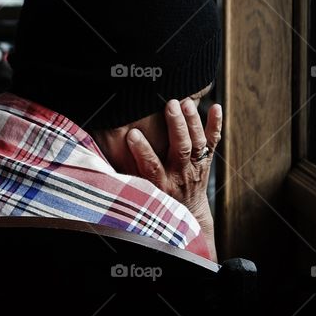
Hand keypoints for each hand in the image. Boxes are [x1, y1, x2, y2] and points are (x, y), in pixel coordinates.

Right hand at [126, 98, 221, 259]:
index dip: (142, 150)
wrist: (189, 214)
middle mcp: (180, 175)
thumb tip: (99, 160)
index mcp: (161, 184)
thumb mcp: (141, 194)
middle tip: (169, 104)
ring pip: (197, 143)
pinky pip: (213, 142)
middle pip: (181, 149)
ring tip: (185, 102)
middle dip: (176, 126)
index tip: (132, 133)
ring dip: (193, 121)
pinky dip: (215, 124)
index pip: (151, 166)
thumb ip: (125, 177)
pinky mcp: (206, 161)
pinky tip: (216, 106)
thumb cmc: (158, 199)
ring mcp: (195, 168)